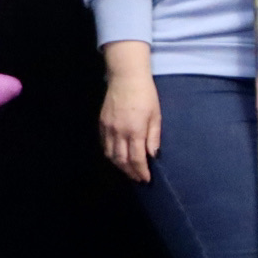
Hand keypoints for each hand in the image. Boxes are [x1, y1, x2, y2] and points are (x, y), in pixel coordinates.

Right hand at [99, 41, 161, 182]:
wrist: (126, 78)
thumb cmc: (146, 95)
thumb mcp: (155, 116)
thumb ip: (153, 137)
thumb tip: (153, 156)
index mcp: (134, 131)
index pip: (136, 159)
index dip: (141, 172)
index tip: (146, 179)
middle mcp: (119, 132)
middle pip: (121, 160)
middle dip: (130, 172)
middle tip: (138, 179)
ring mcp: (108, 128)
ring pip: (110, 155)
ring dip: (119, 166)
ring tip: (129, 171)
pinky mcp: (101, 123)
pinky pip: (104, 145)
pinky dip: (110, 154)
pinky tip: (117, 157)